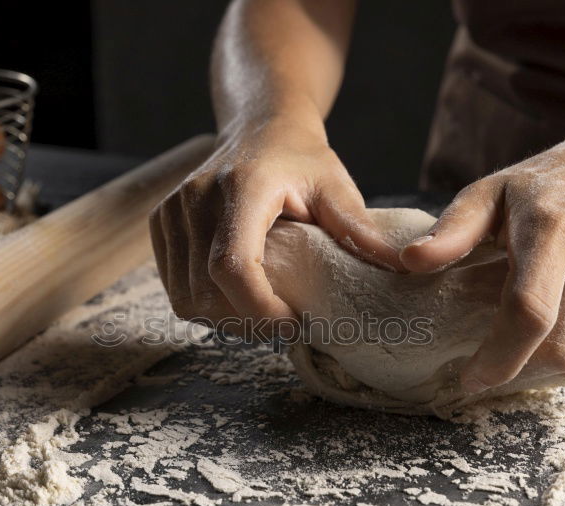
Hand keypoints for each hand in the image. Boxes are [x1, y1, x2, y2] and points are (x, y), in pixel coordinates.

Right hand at [150, 113, 402, 336]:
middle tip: (286, 320)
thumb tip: (404, 268)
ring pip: (186, 297)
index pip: (230, 267)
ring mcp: (171, 211)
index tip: (294, 322)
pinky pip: (175, 287)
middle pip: (205, 292)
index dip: (259, 309)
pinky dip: (205, 304)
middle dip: (247, 321)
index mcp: (240, 188)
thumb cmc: (302, 159)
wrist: (259, 125)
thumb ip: (360, 230)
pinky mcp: (160, 223)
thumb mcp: (336, 188)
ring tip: (263, 308)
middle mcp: (194, 198)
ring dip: (224, 318)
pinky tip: (238, 295)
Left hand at [400, 130, 564, 391]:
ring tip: (538, 359)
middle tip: (502, 369)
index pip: (529, 312)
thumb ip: (451, 231)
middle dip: (525, 372)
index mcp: (552, 225)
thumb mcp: (487, 196)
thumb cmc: (540, 190)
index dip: (499, 359)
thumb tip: (410, 261)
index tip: (472, 378)